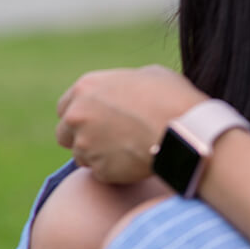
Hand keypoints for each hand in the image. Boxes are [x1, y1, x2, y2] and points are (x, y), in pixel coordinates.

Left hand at [56, 65, 207, 183]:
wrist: (185, 130)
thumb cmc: (171, 97)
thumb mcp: (145, 75)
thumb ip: (119, 86)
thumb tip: (118, 93)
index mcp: (85, 88)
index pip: (64, 108)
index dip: (79, 116)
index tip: (92, 121)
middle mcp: (77, 116)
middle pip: (64, 134)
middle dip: (80, 138)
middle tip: (105, 139)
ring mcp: (85, 145)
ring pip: (81, 157)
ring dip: (97, 156)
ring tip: (126, 150)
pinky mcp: (99, 170)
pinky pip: (100, 173)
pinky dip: (113, 171)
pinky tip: (134, 162)